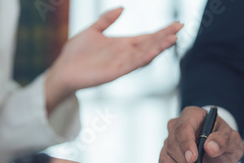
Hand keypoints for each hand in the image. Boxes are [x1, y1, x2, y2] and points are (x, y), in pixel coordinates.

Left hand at [45, 7, 182, 111]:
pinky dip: (142, 59)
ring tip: (172, 39)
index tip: (176, 24)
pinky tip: (152, 53)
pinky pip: (130, 65)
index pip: (146, 37)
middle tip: (180, 27)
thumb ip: (107, 20)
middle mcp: (124, 54)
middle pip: (149, 44)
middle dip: (164, 36)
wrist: (63, 69)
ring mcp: (120, 64)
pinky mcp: (113, 73)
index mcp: (122, 44)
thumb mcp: (92, 30)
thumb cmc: (76, 53)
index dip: (161, 31)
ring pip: (143, 55)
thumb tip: (122, 8)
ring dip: (158, 48)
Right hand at [159, 106, 243, 162]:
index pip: (182, 129)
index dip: (186, 145)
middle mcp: (175, 129)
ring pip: (165, 161)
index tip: (193, 159)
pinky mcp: (168, 161)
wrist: (219, 152)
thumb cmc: (223, 140)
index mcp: (190, 116)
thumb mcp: (232, 138)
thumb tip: (210, 147)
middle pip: (172, 147)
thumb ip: (224, 140)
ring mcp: (168, 145)